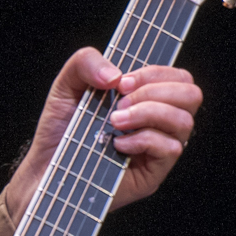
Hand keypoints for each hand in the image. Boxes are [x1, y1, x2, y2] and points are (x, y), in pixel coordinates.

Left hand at [5, 47, 201, 223]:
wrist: (44, 166)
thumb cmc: (60, 129)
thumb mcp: (66, 85)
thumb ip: (86, 62)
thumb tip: (116, 74)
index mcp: (146, 98)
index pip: (178, 77)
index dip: (155, 73)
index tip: (122, 82)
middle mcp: (158, 122)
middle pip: (191, 94)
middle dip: (154, 92)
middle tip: (120, 103)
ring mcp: (158, 148)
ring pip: (184, 121)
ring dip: (148, 114)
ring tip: (115, 121)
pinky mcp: (153, 173)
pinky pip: (171, 148)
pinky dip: (143, 140)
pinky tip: (117, 144)